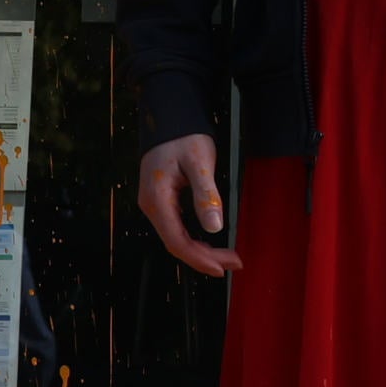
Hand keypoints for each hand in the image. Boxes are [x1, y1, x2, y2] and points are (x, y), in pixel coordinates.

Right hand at [135, 132, 236, 278]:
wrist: (171, 119)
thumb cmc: (184, 136)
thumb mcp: (199, 162)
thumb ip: (206, 195)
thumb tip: (214, 227)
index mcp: (157, 199)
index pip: (176, 241)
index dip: (198, 259)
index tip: (221, 267)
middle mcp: (151, 205)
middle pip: (176, 244)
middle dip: (204, 257)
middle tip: (233, 262)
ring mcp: (155, 204)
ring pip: (176, 238)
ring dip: (201, 251)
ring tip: (226, 256)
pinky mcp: (162, 201)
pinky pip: (176, 228)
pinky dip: (194, 239)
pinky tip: (210, 243)